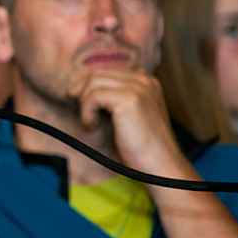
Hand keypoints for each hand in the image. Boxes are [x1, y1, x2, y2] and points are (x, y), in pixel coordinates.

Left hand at [68, 67, 186, 176]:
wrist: (160, 166)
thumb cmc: (143, 148)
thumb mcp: (131, 117)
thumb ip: (120, 100)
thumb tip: (96, 88)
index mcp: (147, 82)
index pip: (109, 70)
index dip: (90, 83)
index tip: (80, 99)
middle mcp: (144, 80)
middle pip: (99, 72)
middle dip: (82, 89)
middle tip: (77, 107)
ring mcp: (138, 88)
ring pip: (94, 82)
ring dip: (84, 103)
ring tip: (90, 122)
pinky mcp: (129, 100)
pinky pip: (94, 96)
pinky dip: (87, 111)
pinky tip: (92, 125)